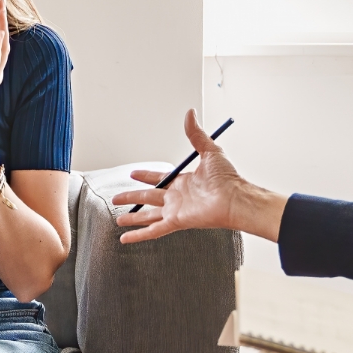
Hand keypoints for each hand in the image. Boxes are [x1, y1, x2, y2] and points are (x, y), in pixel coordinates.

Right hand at [112, 110, 286, 242]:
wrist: (235, 198)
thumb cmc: (228, 178)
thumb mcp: (209, 151)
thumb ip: (196, 134)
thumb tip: (190, 113)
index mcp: (183, 182)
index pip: (159, 179)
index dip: (146, 176)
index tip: (134, 174)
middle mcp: (177, 198)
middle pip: (148, 198)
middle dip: (131, 198)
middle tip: (117, 198)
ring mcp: (175, 211)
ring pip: (147, 215)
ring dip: (132, 218)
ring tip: (118, 219)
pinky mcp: (176, 222)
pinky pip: (153, 230)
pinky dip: (138, 235)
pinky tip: (126, 239)